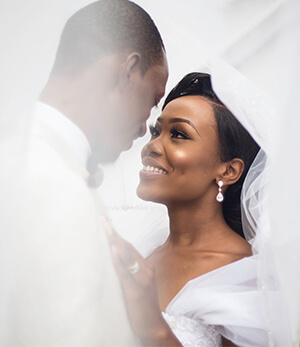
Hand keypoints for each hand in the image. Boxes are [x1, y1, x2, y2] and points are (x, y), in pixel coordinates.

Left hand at [101, 216, 180, 345]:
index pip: (129, 246)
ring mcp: (142, 279)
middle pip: (127, 247)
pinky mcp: (136, 290)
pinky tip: (113, 249)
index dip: (117, 234)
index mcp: (146, 267)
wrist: (153, 325)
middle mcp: (146, 269)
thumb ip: (130, 271)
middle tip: (103, 218)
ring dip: (114, 240)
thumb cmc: (143, 305)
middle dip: (114, 232)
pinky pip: (125, 272)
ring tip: (105, 227)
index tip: (108, 222)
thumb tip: (115, 259)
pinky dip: (119, 259)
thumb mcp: (137, 284)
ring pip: (127, 255)